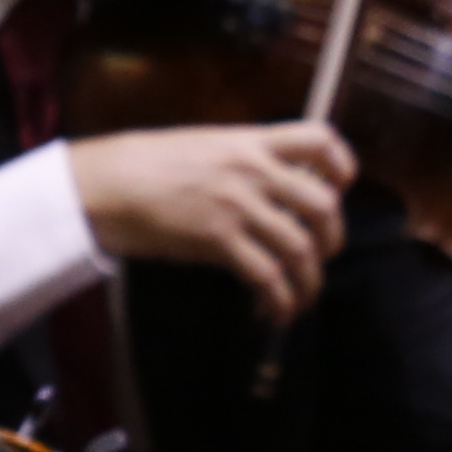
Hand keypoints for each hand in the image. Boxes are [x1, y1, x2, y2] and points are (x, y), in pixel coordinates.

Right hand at [72, 120, 351, 330]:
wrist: (108, 184)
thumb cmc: (148, 165)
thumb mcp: (206, 145)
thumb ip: (245, 161)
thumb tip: (276, 188)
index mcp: (251, 141)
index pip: (319, 139)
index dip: (343, 164)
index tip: (341, 187)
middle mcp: (253, 170)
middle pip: (323, 204)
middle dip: (333, 237)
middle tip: (323, 254)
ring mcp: (238, 205)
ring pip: (301, 248)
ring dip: (310, 281)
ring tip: (302, 297)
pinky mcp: (219, 240)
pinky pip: (268, 277)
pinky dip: (280, 301)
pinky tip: (275, 312)